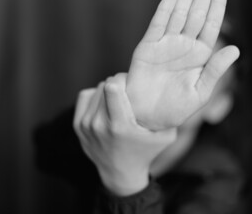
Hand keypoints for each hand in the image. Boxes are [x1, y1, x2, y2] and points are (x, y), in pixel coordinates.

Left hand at [73, 73, 176, 195]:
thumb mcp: (165, 137)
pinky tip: (105, 104)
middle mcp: (99, 125)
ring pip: (96, 89)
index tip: (131, 83)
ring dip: (108, 90)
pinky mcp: (77, 125)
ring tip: (118, 99)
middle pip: (106, 85)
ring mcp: (86, 125)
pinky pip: (85, 96)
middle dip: (118, 84)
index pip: (112, 88)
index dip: (123, 79)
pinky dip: (95, 96)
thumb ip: (171, 116)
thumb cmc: (145, 152)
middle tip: (128, 91)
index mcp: (120, 126)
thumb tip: (174, 91)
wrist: (120, 173)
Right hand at [126, 0, 238, 129]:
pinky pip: (157, 25)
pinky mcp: (147, 48)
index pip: (211, 24)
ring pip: (178, 14)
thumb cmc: (175, 108)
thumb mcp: (200, 93)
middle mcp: (184, 45)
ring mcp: (165, 45)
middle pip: (196, 12)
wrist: (148, 117)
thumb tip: (235, 49)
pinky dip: (164, 11)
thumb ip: (215, 70)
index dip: (216, 4)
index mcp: (200, 55)